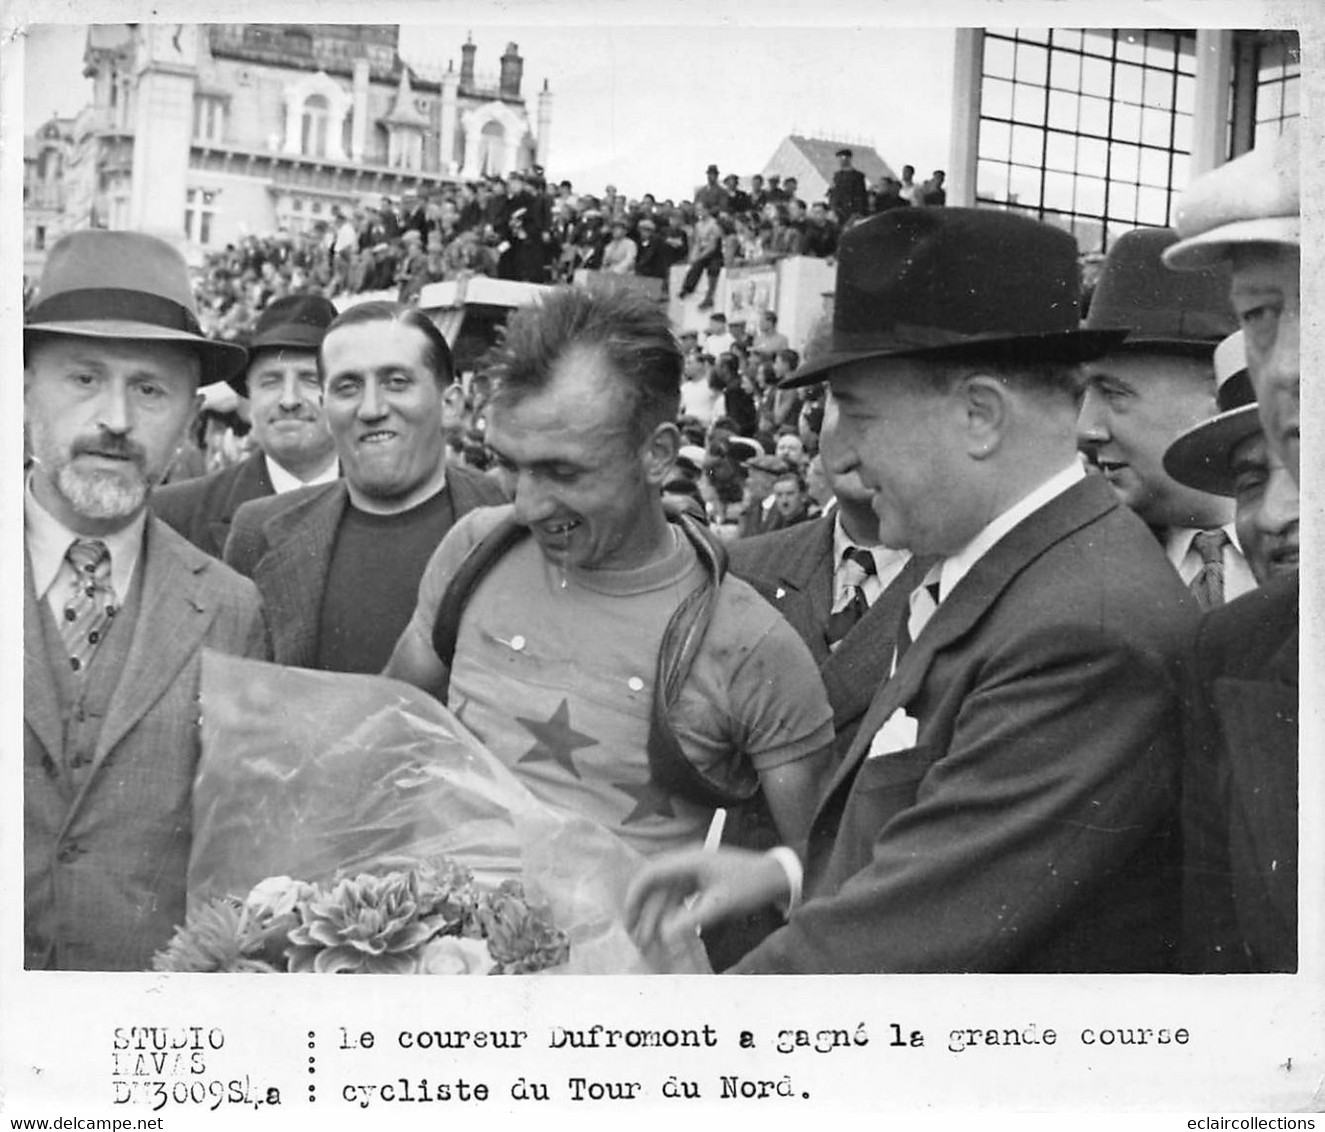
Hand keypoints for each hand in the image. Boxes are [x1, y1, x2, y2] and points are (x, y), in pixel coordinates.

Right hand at [624, 847, 790, 952]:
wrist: (776, 876)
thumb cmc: (750, 885)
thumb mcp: (721, 904)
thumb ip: (691, 919)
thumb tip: (664, 935)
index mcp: (688, 861)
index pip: (651, 874)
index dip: (636, 896)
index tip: (629, 919)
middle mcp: (687, 863)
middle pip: (656, 886)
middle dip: (644, 912)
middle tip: (635, 937)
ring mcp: (693, 873)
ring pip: (666, 895)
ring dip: (657, 917)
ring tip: (648, 942)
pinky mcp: (701, 882)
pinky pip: (679, 898)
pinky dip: (671, 915)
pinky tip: (666, 933)